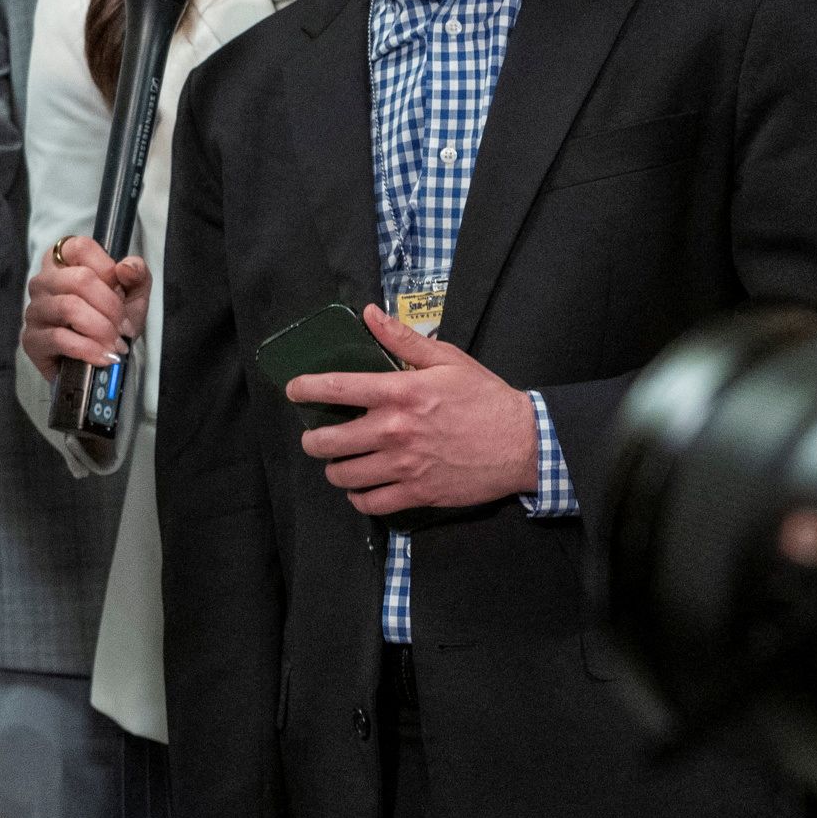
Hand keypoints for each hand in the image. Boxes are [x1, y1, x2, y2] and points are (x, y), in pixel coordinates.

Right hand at [22, 235, 148, 374]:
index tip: (122, 291)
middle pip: (79, 279)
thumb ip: (137, 275)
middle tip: (125, 328)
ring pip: (69, 308)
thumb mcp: (133, 296)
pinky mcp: (31, 339)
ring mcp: (34, 309)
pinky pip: (59, 338)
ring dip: (102, 329)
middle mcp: (43, 281)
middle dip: (111, 307)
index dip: (107, 268)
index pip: (81, 247)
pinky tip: (103, 357)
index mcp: (63, 262)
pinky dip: (88, 349)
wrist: (99, 363)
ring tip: (116, 344)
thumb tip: (126, 267)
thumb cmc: (111, 322)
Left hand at [291, 305, 544, 513]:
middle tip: (315, 437)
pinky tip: (361, 488)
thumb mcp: (447, 359)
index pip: (337, 388)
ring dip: (334, 469)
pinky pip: (371, 503)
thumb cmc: (485, 398)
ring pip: (344, 476)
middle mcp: (395, 430)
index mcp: (400, 392)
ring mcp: (405, 465)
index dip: (305, 389)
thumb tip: (369, 314)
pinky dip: (359, 497)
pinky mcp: (418, 492)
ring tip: (338, 462)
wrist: (523, 443)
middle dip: (313, 440)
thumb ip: (403, 339)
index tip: (293, 390)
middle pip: (329, 441)